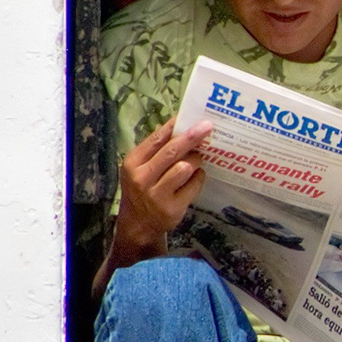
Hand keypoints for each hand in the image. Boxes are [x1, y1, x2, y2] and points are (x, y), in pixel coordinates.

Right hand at [112, 117, 213, 261]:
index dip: (175, 127)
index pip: (156, 139)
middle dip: (192, 137)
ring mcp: (157, 194)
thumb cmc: (142, 189)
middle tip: (208, 126)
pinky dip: (199, 178)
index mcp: (133, 163)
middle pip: (172, 151)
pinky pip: (195, 184)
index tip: (190, 117)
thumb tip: (181, 127)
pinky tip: (196, 177)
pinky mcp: (173, 207)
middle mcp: (142, 178)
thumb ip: (156, 151)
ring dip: (196, 161)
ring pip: (186, 167)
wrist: (138, 224)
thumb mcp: (140, 168)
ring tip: (196, 161)